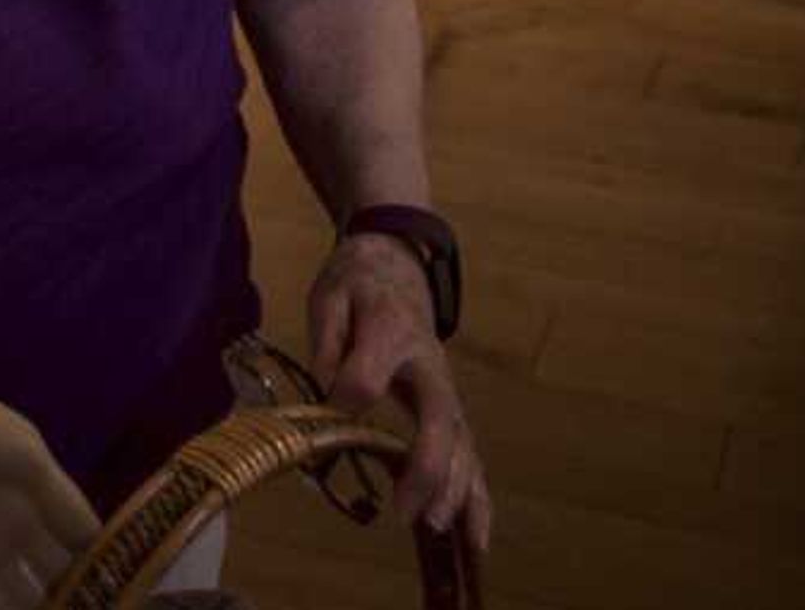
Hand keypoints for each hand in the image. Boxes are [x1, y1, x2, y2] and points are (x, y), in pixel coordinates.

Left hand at [308, 234, 492, 558]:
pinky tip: (476, 538)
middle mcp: (429, 365)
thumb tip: (331, 392)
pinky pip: (468, 455)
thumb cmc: (357, 285)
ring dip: (458, 491)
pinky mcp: (450, 408)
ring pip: (463, 444)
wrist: (396, 266)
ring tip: (444, 532)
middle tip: (410, 512)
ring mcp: (446, 389)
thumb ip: (328, 339)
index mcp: (390, 329)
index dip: (350, 390)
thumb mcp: (329, 296)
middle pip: (440, 419)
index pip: (371, 369)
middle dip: (429, 468)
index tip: (330, 407)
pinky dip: (476, 497)